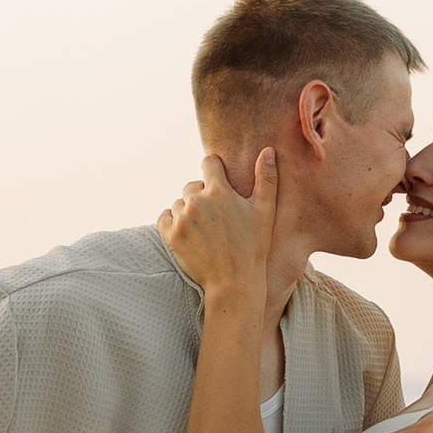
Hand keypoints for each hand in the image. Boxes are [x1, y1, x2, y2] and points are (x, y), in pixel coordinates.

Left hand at [158, 147, 277, 298]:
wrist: (233, 282)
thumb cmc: (253, 246)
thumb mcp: (265, 211)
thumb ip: (266, 178)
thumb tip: (268, 150)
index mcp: (219, 191)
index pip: (208, 163)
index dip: (214, 171)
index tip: (219, 183)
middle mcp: (197, 201)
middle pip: (192, 186)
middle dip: (202, 195)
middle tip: (216, 217)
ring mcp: (182, 218)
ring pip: (179, 202)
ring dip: (188, 211)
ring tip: (205, 229)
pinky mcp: (170, 235)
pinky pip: (165, 217)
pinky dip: (173, 222)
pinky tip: (188, 232)